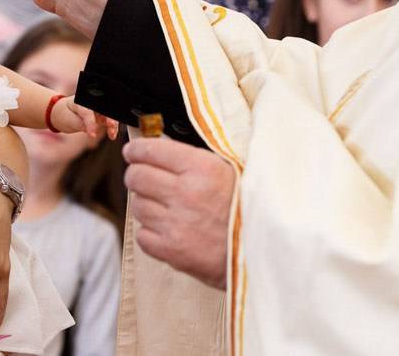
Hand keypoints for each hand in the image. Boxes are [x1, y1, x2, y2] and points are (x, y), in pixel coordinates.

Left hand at [51, 96, 119, 140]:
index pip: (88, 111)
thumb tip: (94, 130)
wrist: (61, 114)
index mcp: (82, 100)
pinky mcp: (100, 116)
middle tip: (111, 127)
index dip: (91, 123)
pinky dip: (111, 128)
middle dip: (110, 118)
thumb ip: (81, 124)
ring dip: (113, 124)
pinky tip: (112, 135)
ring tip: (112, 134)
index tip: (92, 135)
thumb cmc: (64, 114)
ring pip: (109, 115)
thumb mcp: (69, 120)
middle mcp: (91, 103)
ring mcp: (97, 109)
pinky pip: (108, 121)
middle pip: (104, 109)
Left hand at [124, 138, 234, 288]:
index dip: (136, 150)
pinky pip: (142, 236)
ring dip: (145, 203)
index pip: (151, 150)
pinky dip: (150, 232)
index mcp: (203, 167)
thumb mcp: (231, 170)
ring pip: (137, 205)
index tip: (132, 151)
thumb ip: (196, 158)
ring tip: (162, 206)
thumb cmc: (249, 209)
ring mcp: (176, 224)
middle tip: (141, 176)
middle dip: (135, 174)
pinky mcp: (173, 252)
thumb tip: (161, 145)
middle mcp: (186, 193)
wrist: (265, 252)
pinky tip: (166, 228)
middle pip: (137, 176)